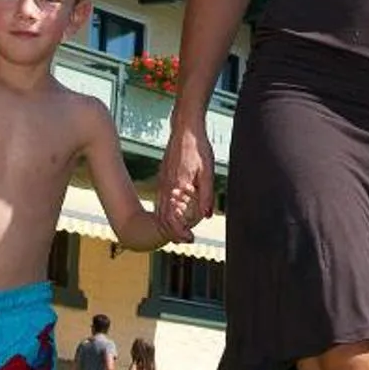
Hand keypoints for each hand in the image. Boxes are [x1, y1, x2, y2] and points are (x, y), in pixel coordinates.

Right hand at [156, 122, 215, 236]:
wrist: (185, 130)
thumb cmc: (198, 148)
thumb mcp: (208, 172)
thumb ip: (206, 195)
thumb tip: (206, 215)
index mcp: (176, 187)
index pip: (170, 218)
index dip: (179, 232)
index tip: (190, 238)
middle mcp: (166, 187)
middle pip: (162, 218)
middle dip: (173, 232)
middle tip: (188, 238)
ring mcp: (162, 183)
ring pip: (160, 210)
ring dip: (170, 224)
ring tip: (184, 230)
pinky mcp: (163, 179)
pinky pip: (161, 201)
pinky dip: (167, 212)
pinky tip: (177, 214)